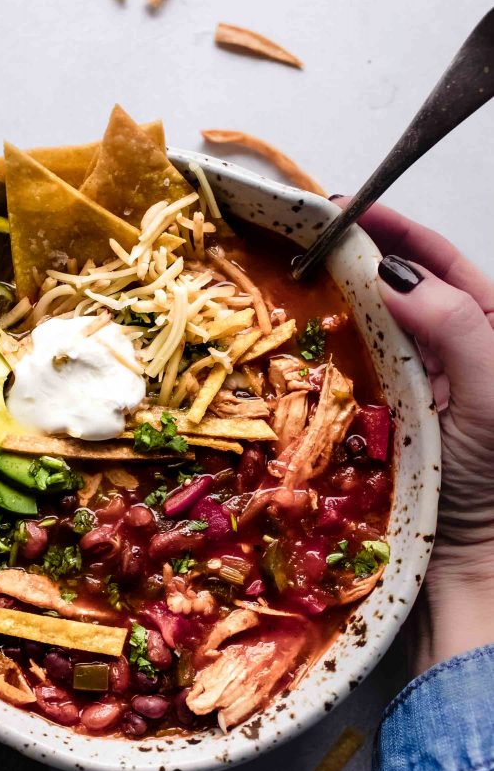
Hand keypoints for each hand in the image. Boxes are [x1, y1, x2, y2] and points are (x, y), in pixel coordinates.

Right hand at [335, 199, 493, 672]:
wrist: (469, 562)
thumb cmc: (493, 482)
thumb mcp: (492, 393)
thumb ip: (455, 327)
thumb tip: (392, 274)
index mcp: (490, 335)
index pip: (445, 265)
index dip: (400, 231)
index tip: (350, 207)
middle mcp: (450, 355)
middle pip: (401, 289)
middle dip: (358, 258)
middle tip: (307, 237)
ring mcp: (412, 387)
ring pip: (371, 328)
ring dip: (337, 301)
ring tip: (295, 277)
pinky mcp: (380, 419)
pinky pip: (351, 374)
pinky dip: (328, 352)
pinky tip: (302, 341)